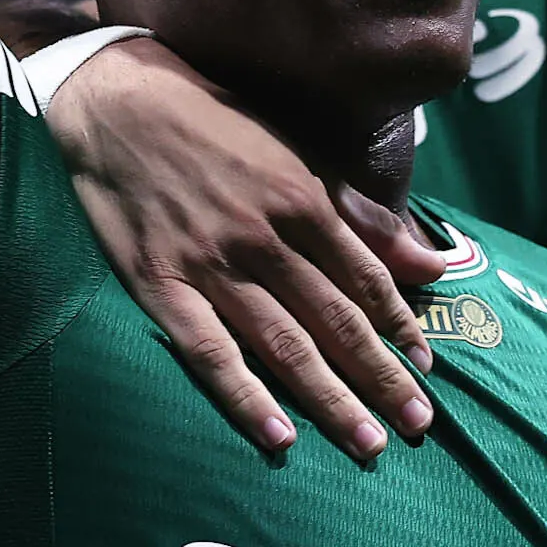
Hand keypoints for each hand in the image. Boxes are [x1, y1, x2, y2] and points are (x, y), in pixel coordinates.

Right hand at [43, 35, 463, 460]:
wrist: (114, 100)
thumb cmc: (212, 120)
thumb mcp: (296, 151)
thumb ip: (362, 214)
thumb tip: (432, 262)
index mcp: (303, 199)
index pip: (366, 281)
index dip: (400, 329)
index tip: (427, 369)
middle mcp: (265, 237)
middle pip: (336, 322)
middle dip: (382, 378)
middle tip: (420, 427)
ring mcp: (212, 265)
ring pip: (285, 345)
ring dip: (331, 400)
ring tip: (368, 446)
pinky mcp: (160, 285)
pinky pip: (210, 353)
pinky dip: (246, 397)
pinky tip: (278, 437)